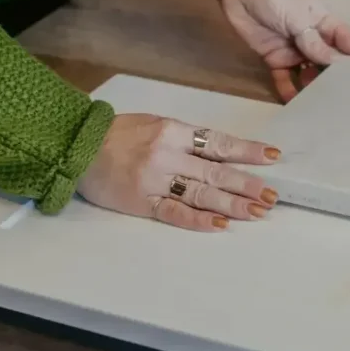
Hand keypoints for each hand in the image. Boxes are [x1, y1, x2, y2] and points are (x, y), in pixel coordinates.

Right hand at [78, 114, 280, 231]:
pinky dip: (198, 220)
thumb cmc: (119, 134)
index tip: (273, 157)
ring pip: (201, 193)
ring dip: (231, 204)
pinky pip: (174, 212)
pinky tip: (220, 225)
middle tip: (272, 195)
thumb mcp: (156, 125)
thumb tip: (224, 154)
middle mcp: (168, 155)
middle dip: (247, 184)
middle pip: (215, 171)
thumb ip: (187, 139)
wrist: (76, 146)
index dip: (247, 150)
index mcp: (174, 131)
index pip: (219, 143)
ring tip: (257, 212)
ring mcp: (155, 180)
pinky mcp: (141, 202)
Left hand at [212, 0, 349, 101]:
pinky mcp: (275, 58)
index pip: (349, 43)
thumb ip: (315, 42)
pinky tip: (294, 106)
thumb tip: (337, 65)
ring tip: (323, 110)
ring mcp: (295, 50)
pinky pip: (285, 79)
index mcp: (325, 24)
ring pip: (310, 75)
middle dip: (339, 81)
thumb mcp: (297, 17)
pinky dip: (289, 91)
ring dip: (314, 90)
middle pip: (331, 64)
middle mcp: (314, 39)